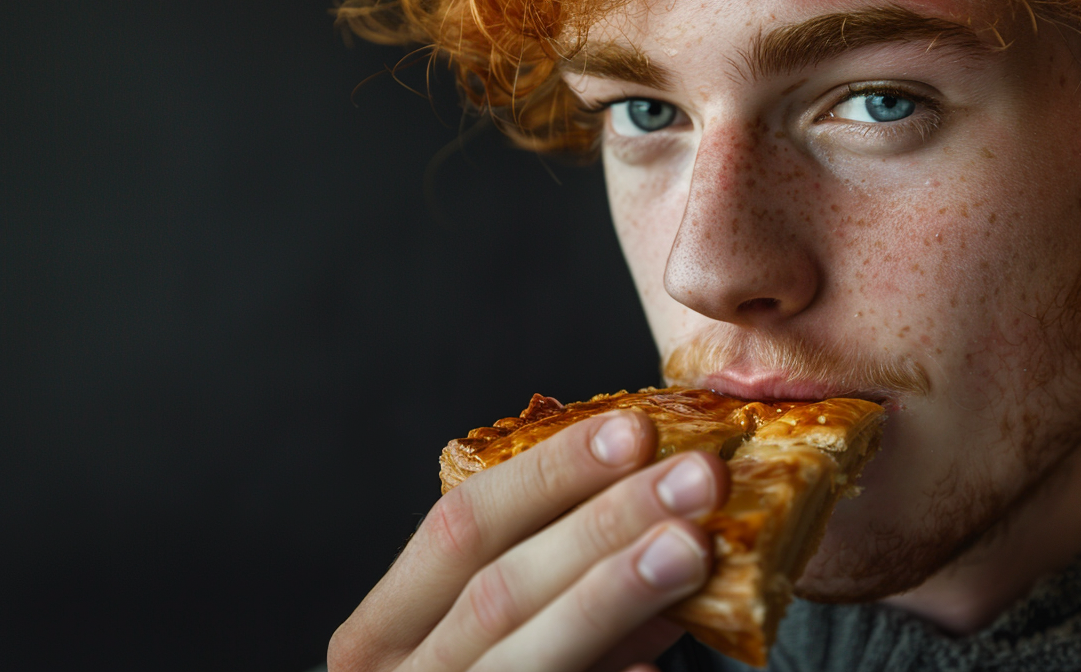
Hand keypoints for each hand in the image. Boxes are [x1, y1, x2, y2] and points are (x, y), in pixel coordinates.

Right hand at [327, 409, 729, 671]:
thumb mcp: (492, 625)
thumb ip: (559, 566)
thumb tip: (658, 484)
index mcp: (384, 630)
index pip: (461, 527)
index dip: (550, 474)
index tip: (635, 431)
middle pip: (501, 590)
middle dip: (604, 524)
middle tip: (696, 479)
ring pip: (529, 653)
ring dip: (618, 593)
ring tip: (693, 548)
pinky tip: (656, 662)